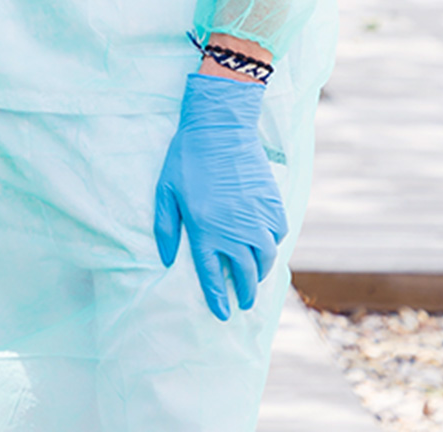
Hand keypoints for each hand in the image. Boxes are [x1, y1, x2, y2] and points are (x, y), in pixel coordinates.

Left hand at [153, 72, 287, 320]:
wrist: (220, 127)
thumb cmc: (186, 158)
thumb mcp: (165, 192)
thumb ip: (165, 228)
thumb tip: (167, 259)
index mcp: (206, 231)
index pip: (214, 276)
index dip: (219, 299)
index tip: (222, 314)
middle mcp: (236, 231)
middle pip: (246, 274)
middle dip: (245, 293)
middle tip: (243, 303)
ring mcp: (258, 219)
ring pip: (266, 258)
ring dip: (261, 273)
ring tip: (255, 279)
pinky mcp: (274, 205)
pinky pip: (277, 234)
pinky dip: (272, 244)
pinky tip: (264, 245)